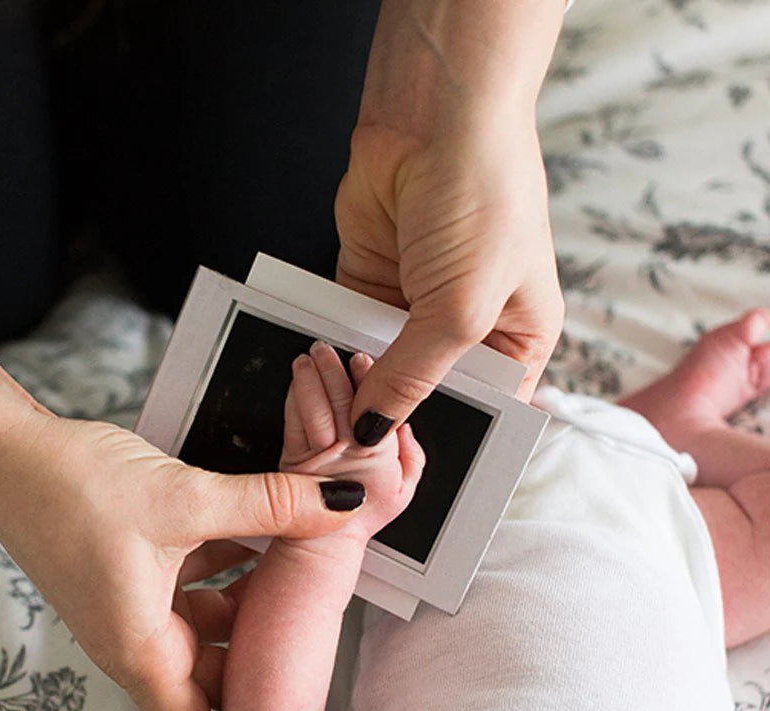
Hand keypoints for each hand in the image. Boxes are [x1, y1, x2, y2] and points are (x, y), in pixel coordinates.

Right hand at [0, 297, 362, 710]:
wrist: (4, 451)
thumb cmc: (73, 488)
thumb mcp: (188, 498)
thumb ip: (273, 504)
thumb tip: (345, 503)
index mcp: (141, 650)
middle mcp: (133, 642)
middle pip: (209, 683)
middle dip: (257, 660)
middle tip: (312, 631)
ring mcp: (127, 610)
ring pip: (201, 631)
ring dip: (243, 607)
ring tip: (292, 571)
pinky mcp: (124, 577)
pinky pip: (184, 592)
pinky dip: (219, 573)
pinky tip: (250, 534)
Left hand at [281, 342, 423, 541]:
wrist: (324, 541)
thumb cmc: (365, 513)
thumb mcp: (406, 487)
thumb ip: (412, 452)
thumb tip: (406, 425)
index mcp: (377, 453)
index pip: (374, 407)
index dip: (367, 378)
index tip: (361, 358)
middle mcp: (347, 451)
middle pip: (340, 403)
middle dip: (332, 371)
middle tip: (327, 349)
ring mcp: (316, 455)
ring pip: (313, 410)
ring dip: (309, 380)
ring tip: (307, 359)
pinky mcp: (292, 458)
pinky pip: (292, 424)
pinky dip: (293, 400)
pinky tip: (296, 383)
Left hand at [336, 114, 563, 444]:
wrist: (434, 119)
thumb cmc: (483, 201)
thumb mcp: (460, 307)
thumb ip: (415, 376)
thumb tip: (372, 428)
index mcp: (517, 336)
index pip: (487, 407)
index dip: (450, 437)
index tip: (405, 466)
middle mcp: (468, 326)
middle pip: (427, 391)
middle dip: (395, 415)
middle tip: (358, 450)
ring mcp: (416, 306)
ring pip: (382, 365)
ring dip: (357, 384)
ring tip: (332, 416)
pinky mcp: (370, 284)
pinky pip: (347, 331)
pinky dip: (332, 349)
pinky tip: (317, 373)